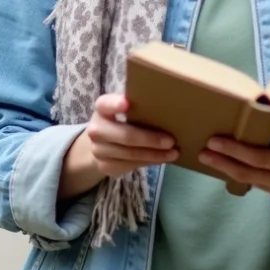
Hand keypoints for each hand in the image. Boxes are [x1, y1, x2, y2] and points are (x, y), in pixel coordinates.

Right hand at [58, 94, 177, 201]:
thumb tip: (168, 105)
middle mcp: (96, 129)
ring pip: (131, 154)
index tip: (127, 103)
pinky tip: (161, 159)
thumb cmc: (122, 120)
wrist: (102, 144)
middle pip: (125, 136)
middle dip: (150, 139)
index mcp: (101, 108)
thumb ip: (137, 105)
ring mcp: (98, 150)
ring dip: (155, 155)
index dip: (115, 104)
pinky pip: (131, 166)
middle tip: (171, 140)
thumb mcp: (125, 108)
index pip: (105, 104)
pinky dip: (149, 162)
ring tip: (173, 153)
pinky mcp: (105, 166)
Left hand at [197, 113, 269, 222]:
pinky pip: (255, 183)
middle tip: (203, 149)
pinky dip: (237, 174)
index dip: (237, 151)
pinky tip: (224, 164)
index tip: (217, 141)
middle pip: (248, 172)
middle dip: (222, 161)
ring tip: (206, 155)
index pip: (262, 159)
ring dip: (225, 168)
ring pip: (247, 180)